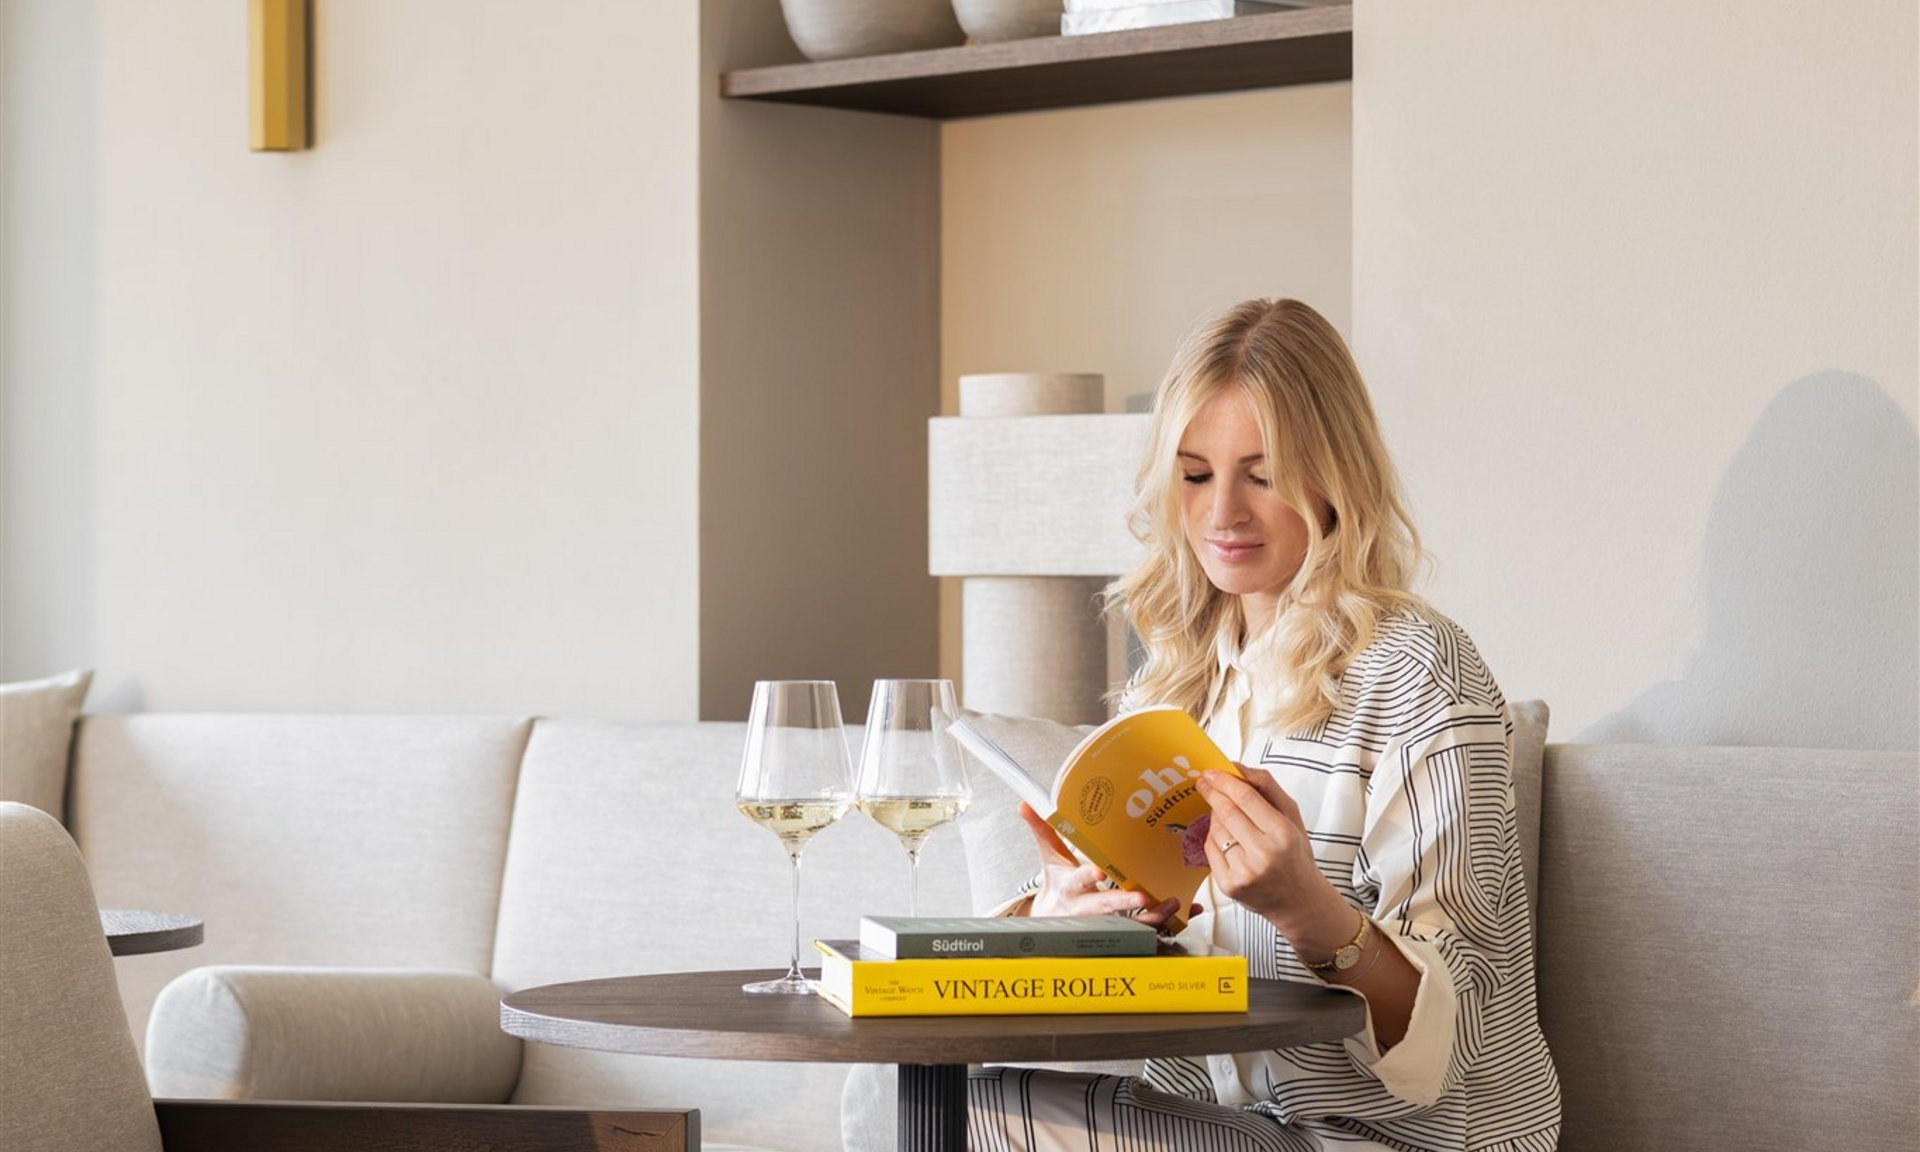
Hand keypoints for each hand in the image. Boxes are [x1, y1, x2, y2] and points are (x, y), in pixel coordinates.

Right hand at [1016, 803, 1186, 927]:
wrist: (1057, 921)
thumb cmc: (1058, 885)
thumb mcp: (1050, 859)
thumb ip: (1042, 831)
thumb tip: (1024, 805)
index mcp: (1072, 888)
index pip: (1079, 881)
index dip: (1088, 876)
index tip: (1098, 872)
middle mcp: (1090, 909)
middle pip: (1107, 908)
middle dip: (1125, 904)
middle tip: (1143, 896)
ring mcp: (1108, 922)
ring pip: (1132, 924)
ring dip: (1154, 916)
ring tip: (1173, 902)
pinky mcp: (1125, 930)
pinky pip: (1151, 930)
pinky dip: (1173, 922)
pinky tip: (1190, 910)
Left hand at [1196, 766, 1349, 944]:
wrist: (1299, 902)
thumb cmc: (1295, 856)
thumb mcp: (1292, 818)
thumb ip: (1267, 789)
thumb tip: (1237, 768)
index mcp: (1283, 834)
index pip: (1246, 798)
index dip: (1224, 781)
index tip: (1212, 772)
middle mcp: (1264, 854)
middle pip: (1227, 812)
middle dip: (1212, 793)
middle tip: (1204, 781)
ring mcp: (1244, 872)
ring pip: (1216, 830)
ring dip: (1215, 816)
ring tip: (1224, 814)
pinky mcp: (1229, 885)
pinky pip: (1210, 850)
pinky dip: (1213, 838)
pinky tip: (1225, 837)